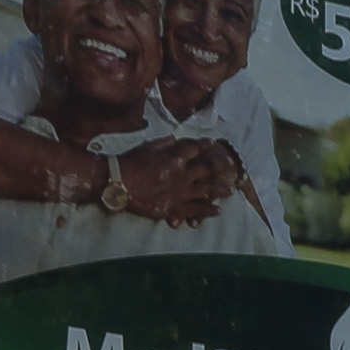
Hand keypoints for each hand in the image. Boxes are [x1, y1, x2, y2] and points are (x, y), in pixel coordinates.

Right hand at [110, 138, 239, 223]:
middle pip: (207, 168)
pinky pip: (195, 210)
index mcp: (174, 157)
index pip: (194, 149)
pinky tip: (218, 211)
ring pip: (206, 191)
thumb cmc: (129, 163)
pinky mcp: (174, 207)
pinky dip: (207, 210)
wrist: (119, 184)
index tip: (212, 142)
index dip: (204, 145)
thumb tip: (174, 138)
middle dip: (220, 165)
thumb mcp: (146, 147)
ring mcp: (180, 192)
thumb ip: (163, 143)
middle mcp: (181, 174)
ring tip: (231, 191)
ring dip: (220, 190)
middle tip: (230, 165)